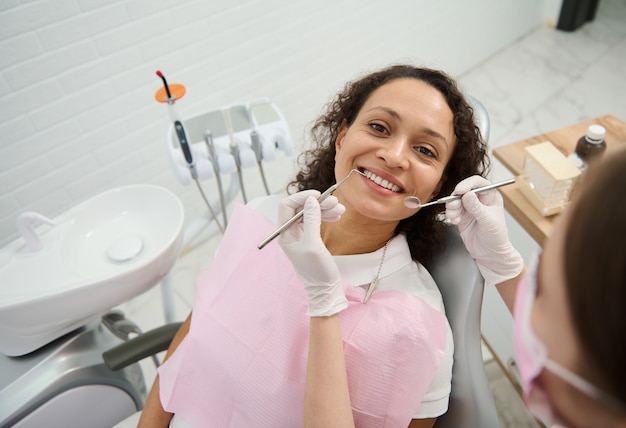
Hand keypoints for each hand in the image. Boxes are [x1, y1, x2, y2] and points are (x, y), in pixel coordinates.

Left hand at [278, 190, 346, 316]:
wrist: (325, 289)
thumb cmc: (316, 271)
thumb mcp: (313, 244)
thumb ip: (311, 220)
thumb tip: (311, 200)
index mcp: (285, 234)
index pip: (287, 206)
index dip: (302, 197)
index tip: (318, 195)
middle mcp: (290, 232)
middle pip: (301, 207)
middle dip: (318, 202)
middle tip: (335, 202)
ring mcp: (301, 235)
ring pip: (311, 212)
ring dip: (325, 208)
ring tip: (340, 209)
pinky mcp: (311, 238)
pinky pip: (317, 220)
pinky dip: (327, 215)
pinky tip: (337, 216)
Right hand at [445, 176, 522, 285]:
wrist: (490, 254)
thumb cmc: (496, 237)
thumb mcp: (488, 220)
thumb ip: (476, 207)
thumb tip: (467, 194)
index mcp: (490, 196)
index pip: (478, 183)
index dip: (467, 184)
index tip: (459, 190)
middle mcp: (479, 200)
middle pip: (463, 190)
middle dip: (456, 198)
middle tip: (453, 206)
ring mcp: (470, 208)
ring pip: (456, 200)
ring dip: (452, 207)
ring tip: (455, 217)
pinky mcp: (462, 217)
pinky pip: (452, 211)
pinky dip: (451, 215)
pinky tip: (456, 222)